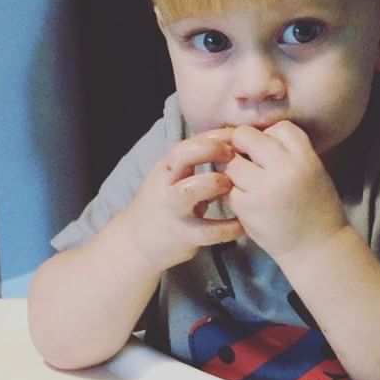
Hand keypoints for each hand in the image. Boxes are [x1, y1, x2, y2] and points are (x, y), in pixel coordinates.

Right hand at [121, 128, 243, 269]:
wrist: (138, 243)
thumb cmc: (165, 204)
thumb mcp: (173, 178)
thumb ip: (195, 162)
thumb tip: (232, 144)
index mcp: (167, 168)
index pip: (188, 142)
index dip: (214, 136)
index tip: (238, 136)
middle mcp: (166, 185)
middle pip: (182, 157)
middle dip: (210, 150)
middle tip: (235, 156)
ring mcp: (173, 210)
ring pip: (189, 191)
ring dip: (214, 184)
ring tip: (234, 189)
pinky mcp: (182, 235)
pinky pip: (208, 231)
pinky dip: (228, 228)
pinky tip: (241, 224)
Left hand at [225, 121, 346, 259]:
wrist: (317, 248)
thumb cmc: (316, 209)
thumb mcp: (314, 171)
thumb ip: (289, 153)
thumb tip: (255, 136)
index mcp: (305, 158)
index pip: (279, 128)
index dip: (270, 136)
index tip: (270, 151)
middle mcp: (285, 169)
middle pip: (247, 137)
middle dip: (244, 146)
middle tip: (249, 161)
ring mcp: (263, 188)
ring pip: (231, 163)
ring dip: (234, 169)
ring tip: (248, 182)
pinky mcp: (247, 208)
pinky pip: (228, 189)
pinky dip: (233, 193)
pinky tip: (247, 201)